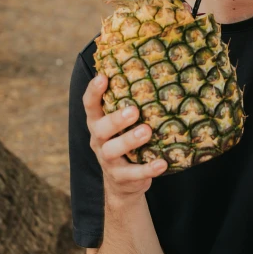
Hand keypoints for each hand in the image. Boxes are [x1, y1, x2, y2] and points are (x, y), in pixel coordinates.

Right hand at [83, 74, 167, 197]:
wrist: (122, 182)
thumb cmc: (124, 140)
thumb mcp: (121, 124)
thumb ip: (127, 104)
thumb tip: (149, 70)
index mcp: (98, 123)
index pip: (90, 105)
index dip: (93, 91)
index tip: (103, 77)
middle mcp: (99, 140)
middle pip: (100, 129)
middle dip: (115, 119)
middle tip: (133, 110)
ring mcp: (108, 160)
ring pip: (112, 151)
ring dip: (129, 141)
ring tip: (146, 131)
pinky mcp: (121, 177)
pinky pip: (133, 174)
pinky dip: (147, 169)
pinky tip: (162, 163)